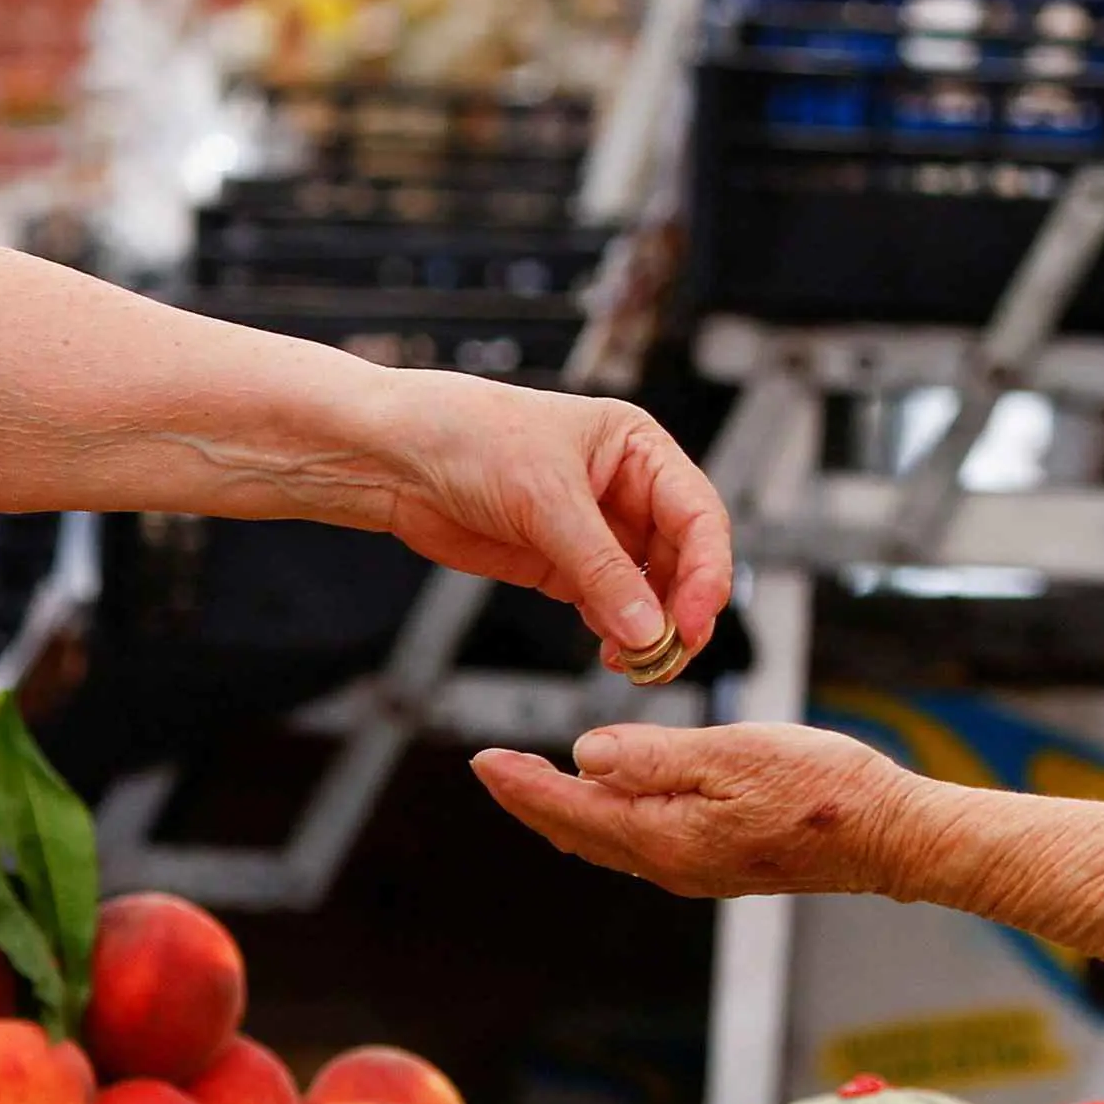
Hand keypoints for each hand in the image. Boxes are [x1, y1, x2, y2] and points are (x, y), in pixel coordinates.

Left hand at [363, 373, 731, 678]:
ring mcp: (594, 531)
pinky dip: (616, 634)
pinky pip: (608, 606)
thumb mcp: (545, 498)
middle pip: (682, 559)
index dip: (708, 569)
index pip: (698, 513)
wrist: (395, 459)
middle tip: (669, 655)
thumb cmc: (468, 438)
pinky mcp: (561, 565)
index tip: (696, 619)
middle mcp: (625, 488)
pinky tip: (611, 654)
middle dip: (680, 608)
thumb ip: (602, 570)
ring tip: (639, 665)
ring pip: (648, 590)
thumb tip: (650, 631)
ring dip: (650, 629)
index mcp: (637, 448)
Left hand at [472, 722, 905, 899]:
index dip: (524, 785)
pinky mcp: (719, 862)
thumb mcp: (733, 754)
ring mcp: (695, 869)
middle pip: (579, 833)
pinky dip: (607, 820)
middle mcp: (671, 864)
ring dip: (567, 812)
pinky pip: (640, 844)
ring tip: (535, 785)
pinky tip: (609, 803)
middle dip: (533, 801)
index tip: (484, 761)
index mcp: (665, 838)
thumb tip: (584, 757)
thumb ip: (655, 757)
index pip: (572, 810)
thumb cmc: (822, 789)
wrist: (887, 837)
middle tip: (493, 769)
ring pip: (608, 842)